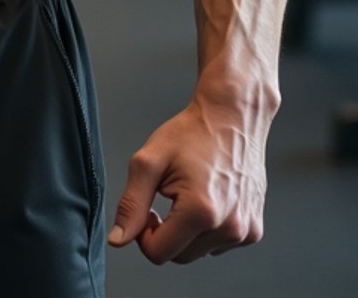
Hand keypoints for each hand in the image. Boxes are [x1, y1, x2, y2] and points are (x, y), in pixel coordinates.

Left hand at [107, 97, 267, 262]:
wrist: (232, 117)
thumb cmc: (192, 133)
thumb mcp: (150, 162)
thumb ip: (131, 204)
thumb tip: (118, 239)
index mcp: (201, 212)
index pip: (158, 253)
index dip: (143, 232)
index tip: (148, 208)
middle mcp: (229, 227)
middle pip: (179, 256)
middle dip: (165, 233)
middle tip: (166, 197)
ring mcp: (246, 231)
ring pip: (200, 252)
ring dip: (188, 231)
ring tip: (190, 192)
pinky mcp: (255, 229)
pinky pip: (220, 244)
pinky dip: (209, 229)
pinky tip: (209, 198)